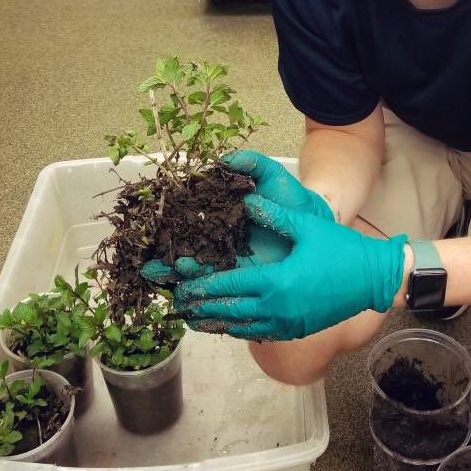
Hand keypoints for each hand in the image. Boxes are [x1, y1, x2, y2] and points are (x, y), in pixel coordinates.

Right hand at [140, 153, 330, 286]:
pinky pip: (221, 295)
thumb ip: (251, 164)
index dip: (169, 234)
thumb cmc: (289, 199)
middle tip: (155, 270)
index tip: (157, 240)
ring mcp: (230, 264)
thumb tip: (226, 158)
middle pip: (185, 256)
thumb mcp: (271, 177)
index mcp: (218, 217)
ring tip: (173, 292)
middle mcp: (218, 242)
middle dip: (166, 265)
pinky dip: (204, 304)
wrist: (315, 223)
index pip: (186, 227)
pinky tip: (190, 312)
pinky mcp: (245, 282)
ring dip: (182, 287)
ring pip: (199, 279)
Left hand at [173, 194, 406, 340]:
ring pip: (242, 328)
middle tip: (179, 307)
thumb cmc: (342, 250)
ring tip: (196, 321)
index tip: (181, 288)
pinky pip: (261, 334)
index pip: (228, 285)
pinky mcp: (297, 329)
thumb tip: (247, 202)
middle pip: (229, 311)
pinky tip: (230, 326)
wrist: (375, 279)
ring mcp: (287, 323)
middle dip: (202, 309)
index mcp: (275, 281)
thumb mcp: (307, 228)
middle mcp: (277, 307)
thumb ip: (274, 216)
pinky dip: (241, 330)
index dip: (202, 287)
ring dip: (217, 324)